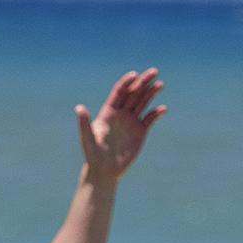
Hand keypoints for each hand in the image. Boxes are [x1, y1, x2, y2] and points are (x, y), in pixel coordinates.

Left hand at [75, 68, 165, 184]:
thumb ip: (84, 123)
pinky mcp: (140, 132)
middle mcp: (121, 114)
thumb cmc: (93, 155)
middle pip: (134, 93)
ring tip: (160, 84)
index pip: (119, 92)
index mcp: (108, 112)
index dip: (127, 82)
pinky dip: (156, 113)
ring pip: (143, 103)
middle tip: (154, 71)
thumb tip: (79, 107)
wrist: (104, 171)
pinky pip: (150, 119)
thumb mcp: (87, 139)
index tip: (135, 75)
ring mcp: (131, 122)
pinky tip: (163, 109)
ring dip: (151, 93)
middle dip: (143, 82)